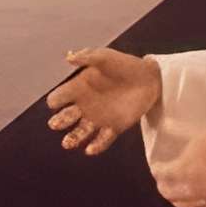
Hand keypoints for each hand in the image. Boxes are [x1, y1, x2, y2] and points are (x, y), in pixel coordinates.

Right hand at [46, 47, 160, 154]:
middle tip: (55, 124)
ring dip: (73, 138)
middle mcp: (85, 105)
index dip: (56, 99)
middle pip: (66, 117)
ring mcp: (99, 118)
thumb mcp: (105, 57)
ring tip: (67, 143)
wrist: (150, 78)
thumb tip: (68, 57)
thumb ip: (87, 56)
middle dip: (59, 121)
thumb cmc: (125, 65)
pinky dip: (96, 146)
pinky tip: (90, 150)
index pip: (60, 97)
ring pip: (81, 132)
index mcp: (79, 88)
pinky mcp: (114, 127)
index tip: (56, 102)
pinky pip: (102, 139)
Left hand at [150, 124, 205, 206]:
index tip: (156, 166)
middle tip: (163, 179)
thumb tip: (167, 123)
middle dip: (163, 184)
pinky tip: (192, 204)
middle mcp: (187, 190)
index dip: (157, 168)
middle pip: (166, 192)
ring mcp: (201, 203)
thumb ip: (181, 130)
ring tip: (175, 191)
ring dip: (175, 197)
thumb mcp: (202, 134)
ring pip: (180, 204)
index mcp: (180, 171)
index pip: (160, 173)